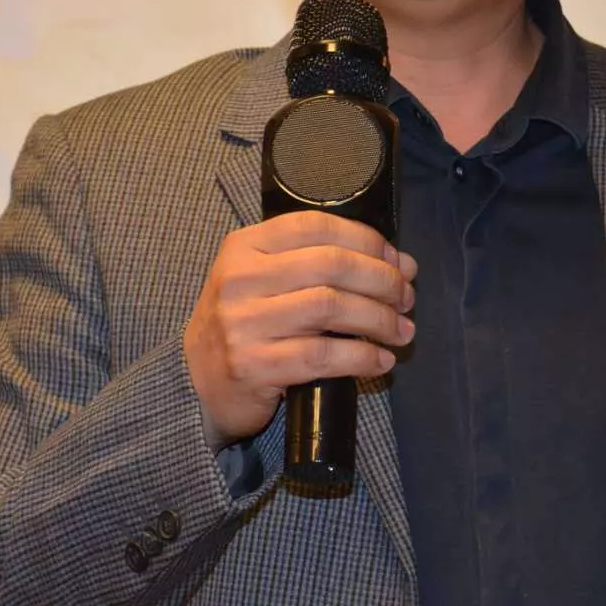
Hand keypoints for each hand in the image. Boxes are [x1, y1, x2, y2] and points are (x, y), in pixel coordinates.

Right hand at [182, 211, 416, 451]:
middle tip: (407, 298)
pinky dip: (361, 357)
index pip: (316, 226)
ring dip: (379, 319)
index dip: (366, 240)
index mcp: (244, 246)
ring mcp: (244, 323)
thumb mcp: (263, 279)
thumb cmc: (245, 323)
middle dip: (382, 280)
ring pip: (331, 308)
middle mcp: (241, 279)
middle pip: (331, 265)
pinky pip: (323, 356)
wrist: (198, 381)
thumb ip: (316, 264)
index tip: (397, 261)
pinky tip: (380, 360)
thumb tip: (397, 263)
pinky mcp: (254, 365)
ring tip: (402, 330)